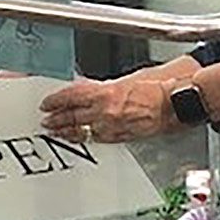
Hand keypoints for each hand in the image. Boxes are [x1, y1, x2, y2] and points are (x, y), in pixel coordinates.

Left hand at [39, 76, 177, 143]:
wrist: (173, 103)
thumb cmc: (156, 88)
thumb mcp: (125, 80)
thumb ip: (103, 87)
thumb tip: (88, 88)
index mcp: (106, 92)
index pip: (72, 96)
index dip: (56, 100)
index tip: (47, 103)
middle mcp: (106, 111)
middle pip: (72, 115)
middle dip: (56, 118)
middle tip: (46, 121)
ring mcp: (112, 126)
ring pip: (81, 131)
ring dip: (66, 132)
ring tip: (56, 132)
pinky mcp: (120, 137)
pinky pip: (96, 139)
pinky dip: (84, 138)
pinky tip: (78, 138)